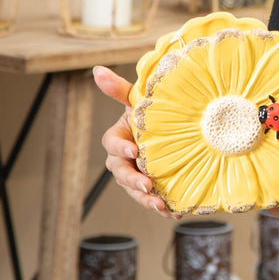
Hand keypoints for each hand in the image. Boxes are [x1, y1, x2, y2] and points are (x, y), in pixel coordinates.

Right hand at [93, 66, 176, 218]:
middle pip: (120, 173)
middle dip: (132, 180)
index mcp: (120, 137)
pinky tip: (174, 210)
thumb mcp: (140, 100)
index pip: (112, 144)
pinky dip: (162, 206)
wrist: (180, 130)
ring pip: (135, 191)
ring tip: (160, 204)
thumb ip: (120, 88)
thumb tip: (96, 69)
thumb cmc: (154, 113)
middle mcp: (125, 159)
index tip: (134, 151)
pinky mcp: (153, 187)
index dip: (120, 148)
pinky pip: (153, 200)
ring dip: (146, 199)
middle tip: (147, 184)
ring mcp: (138, 175)